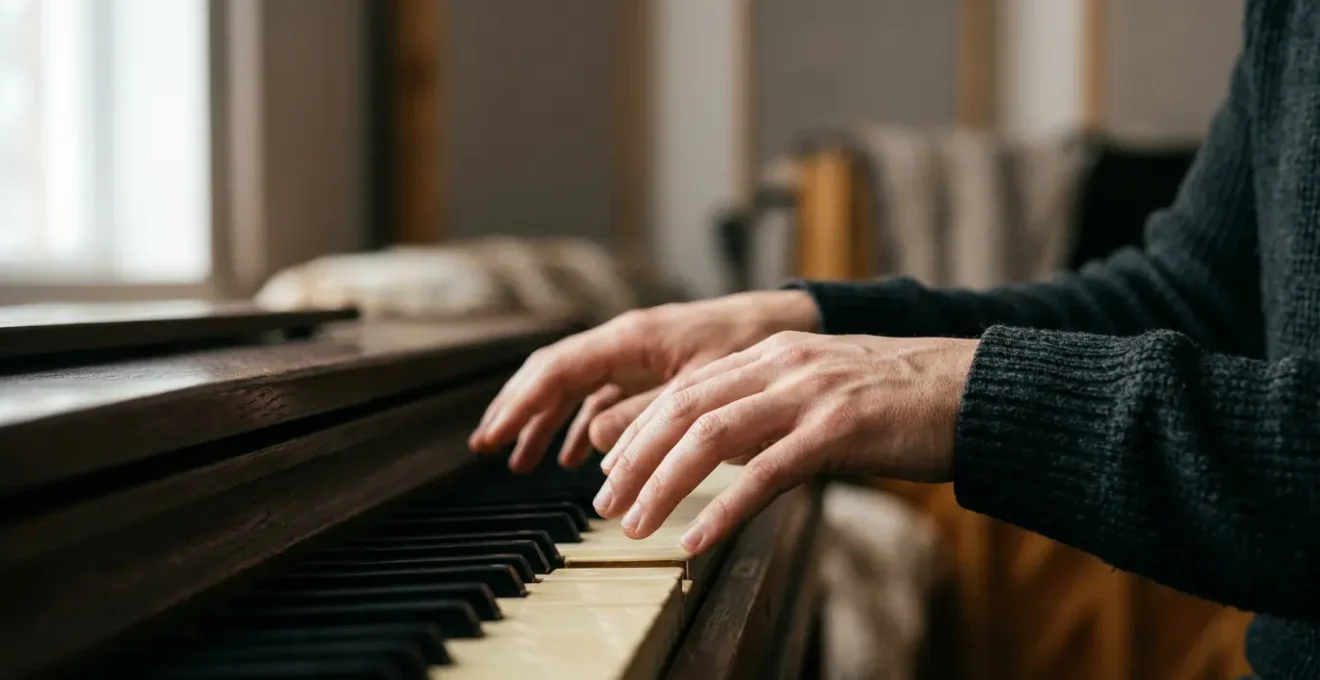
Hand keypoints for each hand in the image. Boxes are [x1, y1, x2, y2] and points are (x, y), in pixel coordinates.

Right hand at [468, 290, 819, 471]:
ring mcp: (636, 354)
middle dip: (519, 411)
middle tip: (489, 446)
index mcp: (630, 338)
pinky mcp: (651, 367)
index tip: (493, 437)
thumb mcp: (698, 385)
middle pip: (553, 375)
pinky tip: (573, 453)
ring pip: (574, 386)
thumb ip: (645, 412)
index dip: (520, 405)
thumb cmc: (749, 344)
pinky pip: (601, 393)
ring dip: (546, 422)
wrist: (788, 325)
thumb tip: (591, 439)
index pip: (555, 370)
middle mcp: (624, 341)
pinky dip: (581, 422)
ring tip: (523, 460)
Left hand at [592, 331, 978, 554]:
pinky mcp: (838, 429)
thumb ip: (768, 407)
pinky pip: (764, 473)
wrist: (973, 389)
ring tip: (635, 526)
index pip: (684, 390)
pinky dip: (723, 510)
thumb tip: (718, 448)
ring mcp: (808, 394)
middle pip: (682, 410)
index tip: (612, 469)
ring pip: (710, 437)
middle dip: (634, 460)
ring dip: (663, 485)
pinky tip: (696, 540)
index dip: (639, 431)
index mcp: (771, 354)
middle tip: (606, 503)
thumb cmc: (899, 398)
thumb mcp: (821, 388)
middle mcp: (780, 366)